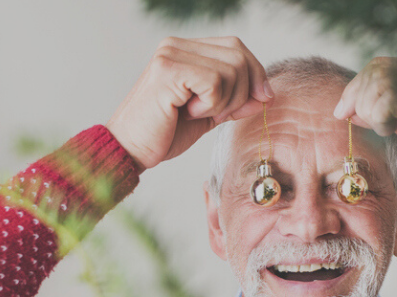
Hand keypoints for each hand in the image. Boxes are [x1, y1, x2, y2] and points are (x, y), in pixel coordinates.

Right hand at [107, 36, 273, 170]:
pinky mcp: (169, 70)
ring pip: (231, 70)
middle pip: (238, 55)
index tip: (261, 99)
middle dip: (243, 91)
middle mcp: (176, 45)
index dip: (255, 72)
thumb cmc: (163, 134)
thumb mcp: (209, 115)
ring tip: (197, 114)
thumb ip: (235, 101)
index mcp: (185, 49)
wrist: (129, 150)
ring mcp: (171, 54)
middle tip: (220, 114)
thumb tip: (266, 95)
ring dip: (224, 102)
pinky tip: (187, 112)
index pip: (236, 46)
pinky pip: (215, 83)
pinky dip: (211, 105)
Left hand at [333, 57, 396, 212]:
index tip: (345, 110)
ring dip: (370, 111)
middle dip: (357, 97)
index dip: (356, 87)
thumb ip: (384, 113)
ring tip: (384, 130)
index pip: (381, 66)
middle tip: (354, 120)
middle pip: (376, 71)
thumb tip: (349, 109)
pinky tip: (390, 132)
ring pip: (379, 84)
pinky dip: (379, 118)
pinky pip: (388, 102)